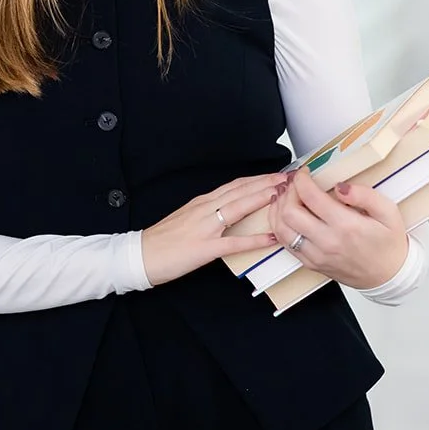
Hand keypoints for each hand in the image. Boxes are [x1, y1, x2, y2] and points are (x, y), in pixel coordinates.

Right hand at [140, 173, 287, 286]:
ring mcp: (205, 227)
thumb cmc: (162, 240)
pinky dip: (254, 240)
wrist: (140, 254)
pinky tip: (270, 238)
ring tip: (282, 194)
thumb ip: (207, 213)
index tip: (276, 174)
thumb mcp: (186, 218)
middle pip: (240, 190)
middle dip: (266, 182)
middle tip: (288, 176)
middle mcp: (205, 209)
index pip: (235, 185)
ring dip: (261, 199)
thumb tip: (227, 212)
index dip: (257, 179)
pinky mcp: (204, 248)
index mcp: (202, 203)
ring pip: (238, 207)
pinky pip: (234, 243)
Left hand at [268, 171, 408, 290]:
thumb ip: (365, 195)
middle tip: (295, 183)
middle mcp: (327, 242)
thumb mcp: (388, 212)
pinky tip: (284, 214)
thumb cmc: (388, 243)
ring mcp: (316, 255)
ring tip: (286, 196)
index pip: (310, 196)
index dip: (301, 179)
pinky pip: (285, 243)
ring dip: (278, 208)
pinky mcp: (310, 263)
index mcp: (346, 225)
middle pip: (289, 212)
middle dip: (288, 191)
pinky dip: (279, 225)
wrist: (388, 276)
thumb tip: (340, 186)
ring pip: (281, 229)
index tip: (305, 172)